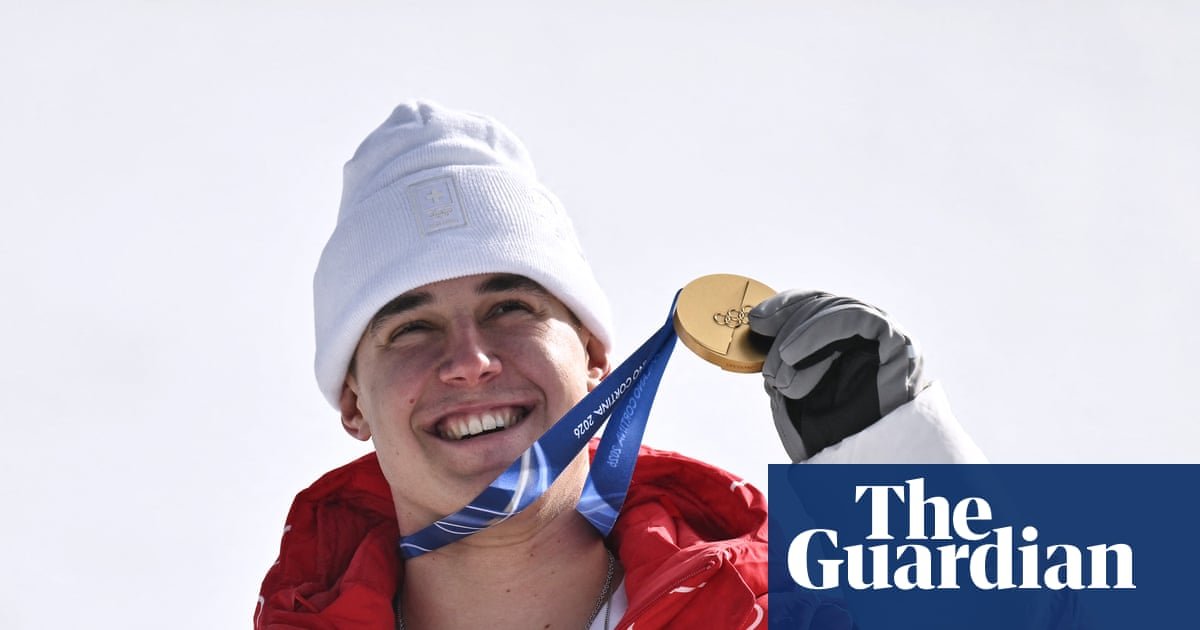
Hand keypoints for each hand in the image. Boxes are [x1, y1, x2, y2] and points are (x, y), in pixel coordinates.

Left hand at [748, 291, 928, 460]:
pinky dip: (816, 330)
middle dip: (787, 329)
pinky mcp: (899, 343)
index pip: (818, 305)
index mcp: (849, 341)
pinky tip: (792, 354)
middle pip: (823, 305)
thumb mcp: (795, 387)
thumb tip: (757, 320)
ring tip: (778, 374)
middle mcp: (870, 335)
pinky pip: (853, 318)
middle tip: (768, 368)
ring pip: (835, 309)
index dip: (785, 307)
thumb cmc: (829, 436)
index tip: (756, 321)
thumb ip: (783, 355)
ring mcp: (888, 337)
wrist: (861, 469)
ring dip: (797, 337)